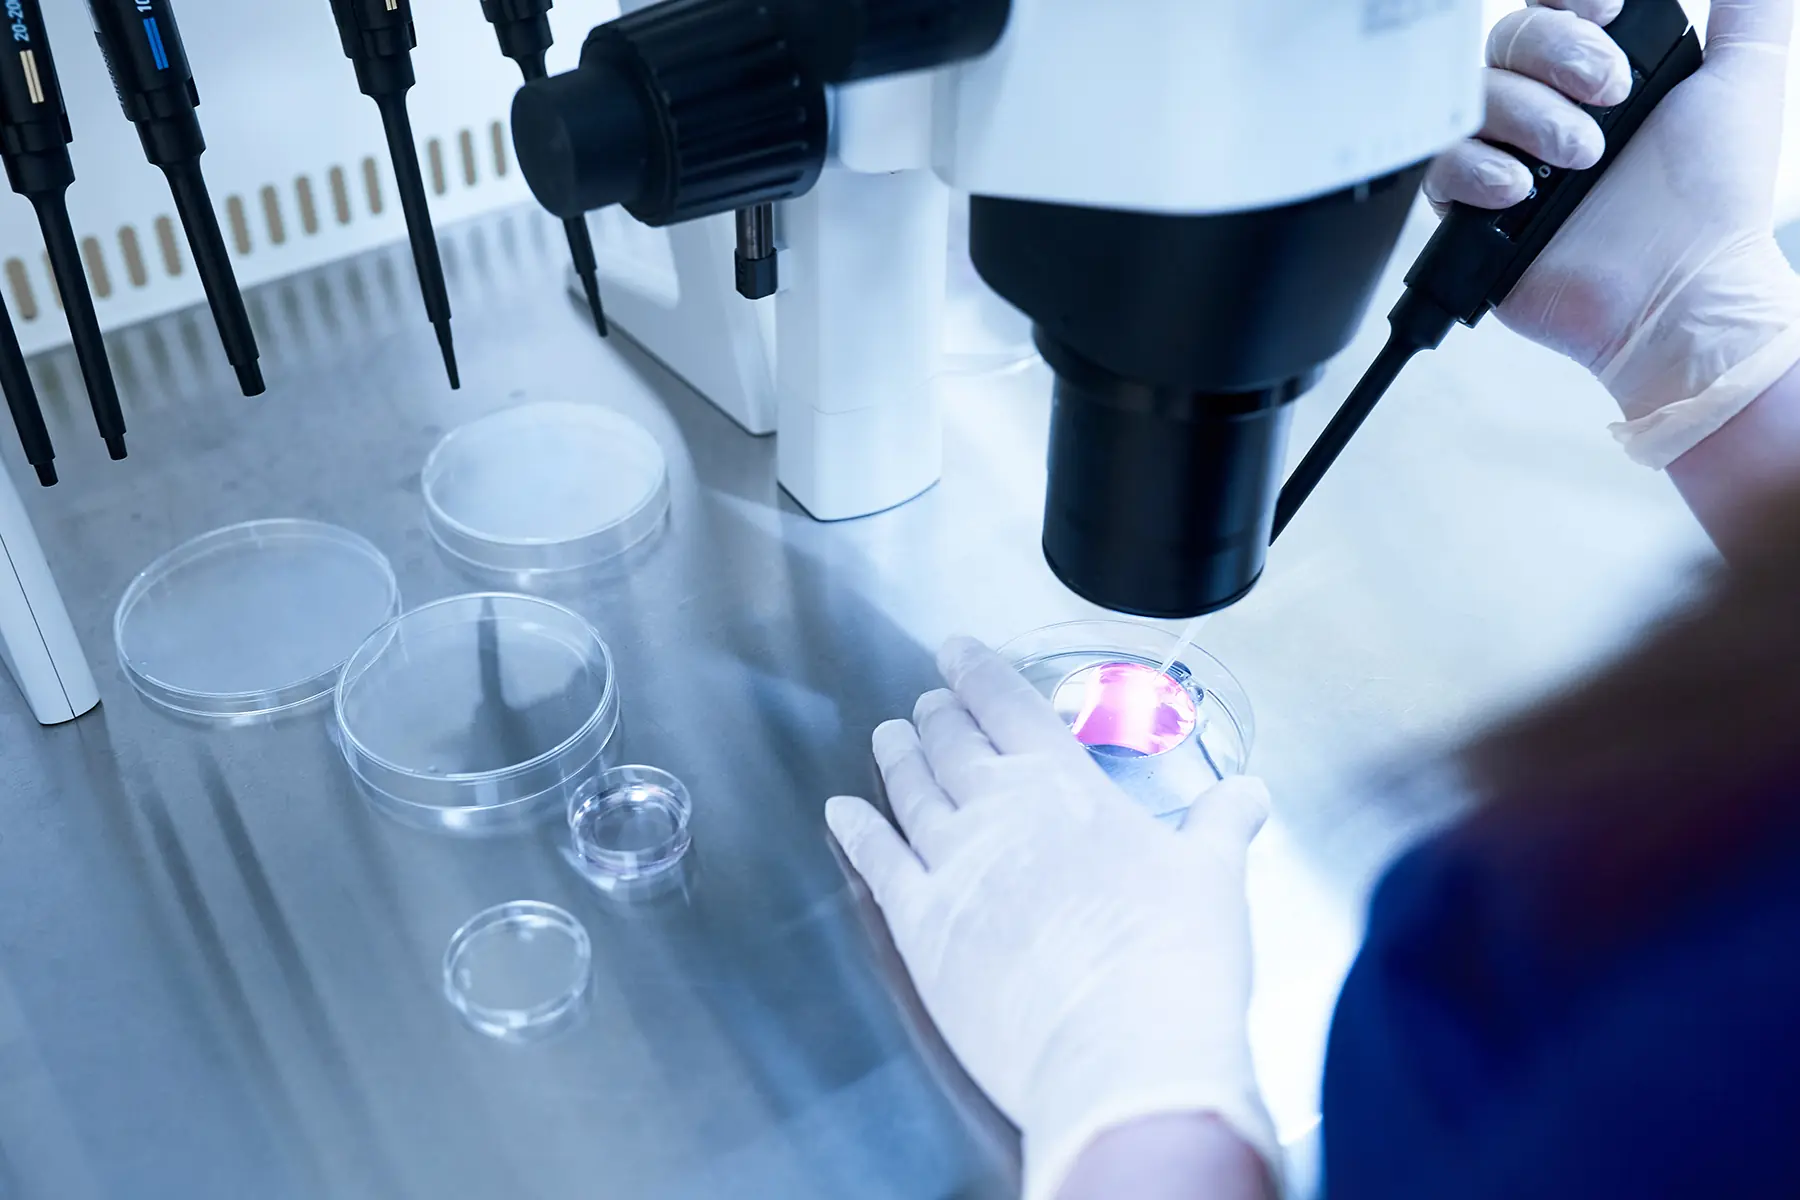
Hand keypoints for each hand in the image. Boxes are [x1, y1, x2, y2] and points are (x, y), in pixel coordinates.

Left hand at [826, 637, 1278, 1199]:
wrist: (1123, 1055)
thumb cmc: (1175, 964)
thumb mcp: (1214, 877)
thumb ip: (1220, 826)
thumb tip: (1247, 794)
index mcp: (1065, 787)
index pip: (1010, 706)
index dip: (978, 672)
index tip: (956, 651)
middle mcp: (997, 811)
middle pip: (953, 743)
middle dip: (938, 715)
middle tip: (928, 701)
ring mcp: (951, 865)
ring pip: (911, 791)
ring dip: (897, 759)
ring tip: (888, 737)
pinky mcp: (919, 925)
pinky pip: (875, 861)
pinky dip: (856, 830)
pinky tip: (841, 812)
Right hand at [1427, 0, 1799, 468]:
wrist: (1680, 289)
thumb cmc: (1713, 201)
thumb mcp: (1745, 79)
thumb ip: (1750, 13)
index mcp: (1596, 74)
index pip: (1550, 7)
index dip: (1567, 4)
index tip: (1608, 15)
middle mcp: (1546, 111)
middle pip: (1505, 41)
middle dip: (1556, 55)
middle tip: (1608, 97)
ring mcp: (1505, 161)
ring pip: (1472, 99)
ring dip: (1529, 118)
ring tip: (1580, 160)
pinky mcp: (1473, 215)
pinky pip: (1440, 171)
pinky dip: (1477, 171)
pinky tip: (1520, 190)